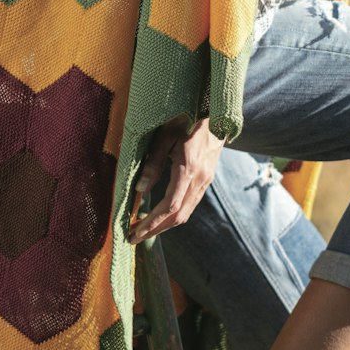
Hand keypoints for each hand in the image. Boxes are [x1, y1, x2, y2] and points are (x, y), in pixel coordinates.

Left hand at [129, 116, 223, 242]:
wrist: (216, 112)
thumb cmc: (186, 118)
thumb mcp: (164, 135)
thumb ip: (153, 163)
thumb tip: (140, 190)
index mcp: (188, 167)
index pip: (170, 205)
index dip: (152, 222)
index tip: (134, 232)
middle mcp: (200, 178)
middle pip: (178, 216)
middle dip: (155, 230)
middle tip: (133, 237)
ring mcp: (206, 180)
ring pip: (186, 213)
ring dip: (164, 225)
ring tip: (143, 230)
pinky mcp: (207, 178)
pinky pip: (190, 204)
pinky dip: (174, 215)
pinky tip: (160, 216)